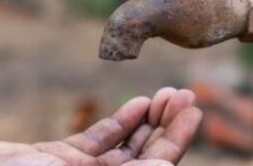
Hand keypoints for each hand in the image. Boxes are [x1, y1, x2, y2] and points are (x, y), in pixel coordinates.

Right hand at [0, 88, 201, 165]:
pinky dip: (121, 121)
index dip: (177, 140)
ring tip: (168, 93)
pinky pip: (99, 140)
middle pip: (147, 157)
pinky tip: (139, 102)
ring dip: (149, 120)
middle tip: (186, 93)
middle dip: (168, 126)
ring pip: (126, 147)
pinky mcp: (58, 160)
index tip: (194, 110)